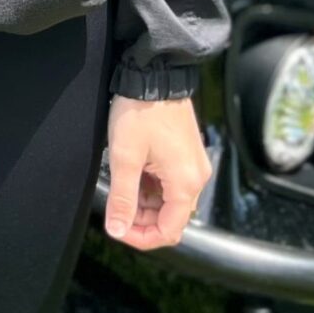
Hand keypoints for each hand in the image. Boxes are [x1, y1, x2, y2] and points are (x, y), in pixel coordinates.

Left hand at [102, 94, 211, 250]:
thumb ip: (122, 198)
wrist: (155, 75)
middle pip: (171, 218)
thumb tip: (118, 229)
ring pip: (171, 202)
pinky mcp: (188, 155)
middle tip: (117, 210)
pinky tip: (135, 175)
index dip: (142, 237)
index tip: (119, 229)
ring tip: (122, 189)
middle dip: (143, 221)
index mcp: (185, 183)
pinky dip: (153, 188)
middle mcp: (197, 178)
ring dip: (146, 204)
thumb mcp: (124, 157)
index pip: (168, 231)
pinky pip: (173, 184)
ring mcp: (194, 165)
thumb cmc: (141, 111)